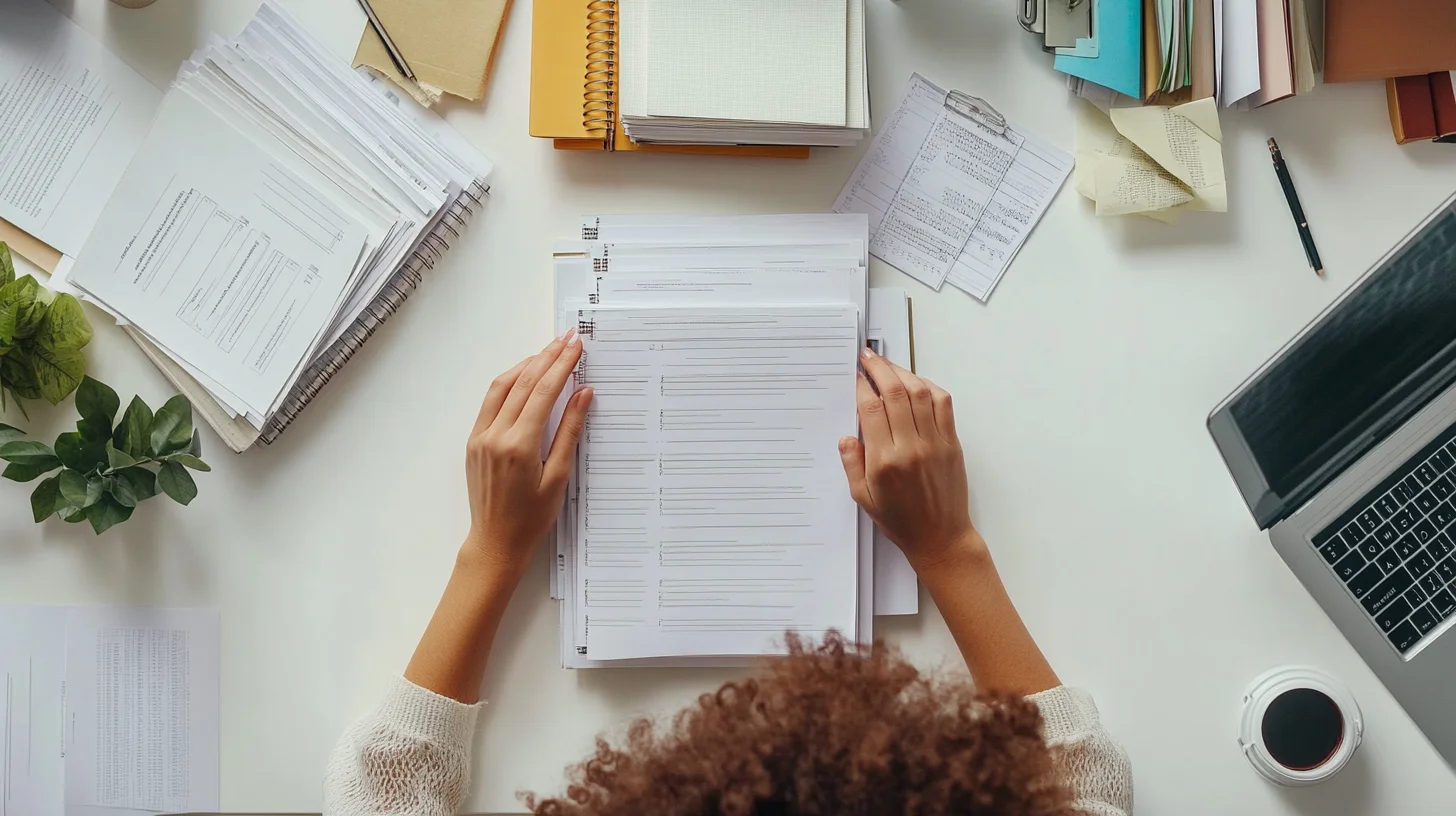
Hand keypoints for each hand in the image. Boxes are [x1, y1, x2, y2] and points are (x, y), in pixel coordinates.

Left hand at [462, 332, 592, 577]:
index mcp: (518, 446)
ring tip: (547, 351)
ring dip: (526, 365)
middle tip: (566, 339)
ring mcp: (480, 437)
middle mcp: (494, 436)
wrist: (495, 542)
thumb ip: (570, 431)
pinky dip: (509, 383)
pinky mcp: (473, 441)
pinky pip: (490, 402)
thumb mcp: (559, 477)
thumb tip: (583, 394)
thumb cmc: (531, 518)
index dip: (561, 366)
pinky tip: (524, 375)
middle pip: (523, 383)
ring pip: (502, 387)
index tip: (575, 346)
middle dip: (547, 357)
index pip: (543, 392)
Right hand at [838, 348, 977, 569]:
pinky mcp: (952, 443)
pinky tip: (917, 382)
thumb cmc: (901, 521)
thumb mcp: (864, 499)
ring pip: (919, 393)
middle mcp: (910, 447)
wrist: (940, 537)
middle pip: (894, 393)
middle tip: (868, 357)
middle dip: (879, 369)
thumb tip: (847, 437)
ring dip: (902, 373)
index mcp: (884, 461)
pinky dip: (930, 387)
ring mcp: (934, 443)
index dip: (861, 386)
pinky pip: (943, 405)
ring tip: (888, 365)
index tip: (855, 376)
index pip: (870, 409)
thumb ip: (852, 465)